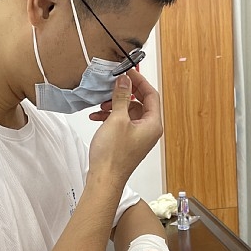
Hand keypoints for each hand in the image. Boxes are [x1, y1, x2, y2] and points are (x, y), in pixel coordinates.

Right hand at [88, 70, 162, 185]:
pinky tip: (97, 117)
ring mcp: (138, 137)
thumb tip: (125, 79)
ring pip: (129, 112)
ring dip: (115, 105)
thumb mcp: (117, 119)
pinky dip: (111, 117)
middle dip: (124, 94)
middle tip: (112, 87)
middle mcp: (149, 130)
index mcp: (153, 124)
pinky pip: (122, 122)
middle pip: (140, 102)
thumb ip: (122, 96)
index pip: (151, 95)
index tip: (127, 71)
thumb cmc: (113, 154)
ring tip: (101, 105)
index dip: (139, 81)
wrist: (104, 179)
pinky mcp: (127, 141)